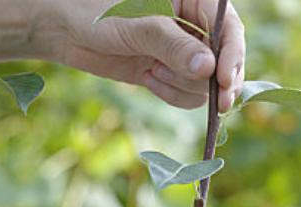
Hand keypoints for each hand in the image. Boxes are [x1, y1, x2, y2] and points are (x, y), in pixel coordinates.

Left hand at [51, 0, 244, 110]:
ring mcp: (180, 52)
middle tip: (217, 103)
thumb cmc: (99, 13)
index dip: (232, 56)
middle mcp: (192, 26)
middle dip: (213, 80)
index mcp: (194, 0)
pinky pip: (185, 93)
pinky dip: (171, 94)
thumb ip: (173, 45)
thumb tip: (208, 69)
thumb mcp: (138, 26)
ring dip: (182, 85)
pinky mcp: (166, 72)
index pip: (229, 29)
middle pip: (224, 60)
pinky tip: (149, 80)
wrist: (68, 30)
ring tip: (152, 72)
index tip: (222, 80)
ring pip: (204, 82)